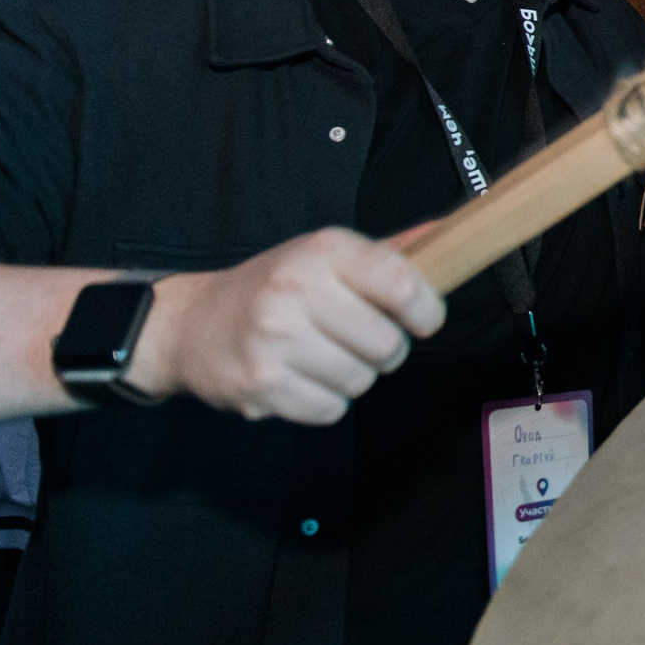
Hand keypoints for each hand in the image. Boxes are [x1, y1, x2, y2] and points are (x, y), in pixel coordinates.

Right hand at [125, 229, 445, 424]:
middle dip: (385, 350)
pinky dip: (324, 401)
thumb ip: (389, 253)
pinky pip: (330, 409)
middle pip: (389, 345)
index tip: (422, 320)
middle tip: (357, 339)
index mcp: (323, 250)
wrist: (191, 325)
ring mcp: (275, 338)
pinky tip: (300, 377)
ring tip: (321, 355)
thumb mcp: (324, 255)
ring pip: (361, 381)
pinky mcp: (260, 383)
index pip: (404, 285)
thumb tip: (453, 234)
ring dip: (353, 377)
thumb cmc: (274, 288)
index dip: (426, 311)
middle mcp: (297, 289)